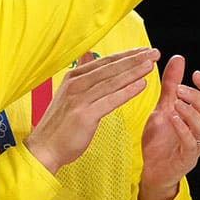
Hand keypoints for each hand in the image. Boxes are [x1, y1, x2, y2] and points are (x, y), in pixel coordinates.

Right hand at [26, 47, 159, 174]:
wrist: (44, 148)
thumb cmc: (60, 123)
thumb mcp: (68, 93)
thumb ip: (82, 74)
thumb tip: (87, 54)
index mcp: (73, 77)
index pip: (105, 62)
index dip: (126, 55)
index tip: (144, 50)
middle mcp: (75, 84)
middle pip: (111, 68)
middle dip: (134, 59)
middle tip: (154, 52)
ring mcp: (79, 99)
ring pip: (112, 81)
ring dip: (134, 72)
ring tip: (151, 65)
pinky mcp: (84, 115)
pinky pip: (110, 100)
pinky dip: (127, 91)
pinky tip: (141, 85)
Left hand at [137, 55, 199, 199]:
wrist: (151, 168)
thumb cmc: (161, 139)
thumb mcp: (164, 106)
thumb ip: (171, 84)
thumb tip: (178, 59)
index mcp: (199, 117)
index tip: (195, 74)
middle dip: (198, 97)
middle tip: (180, 89)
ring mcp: (195, 145)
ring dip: (191, 112)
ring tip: (176, 103)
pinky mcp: (186, 158)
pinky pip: (191, 144)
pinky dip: (184, 130)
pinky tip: (174, 119)